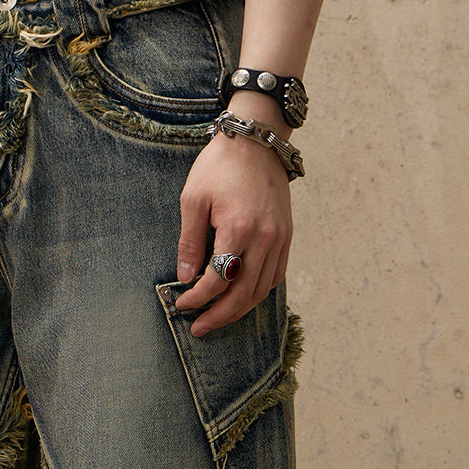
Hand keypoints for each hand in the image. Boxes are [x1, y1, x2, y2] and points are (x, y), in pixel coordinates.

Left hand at [174, 127, 292, 338]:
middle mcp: (264, 238)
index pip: (217, 279)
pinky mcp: (287, 235)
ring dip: (239, 310)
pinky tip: (241, 298)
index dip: (197, 298)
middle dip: (218, 315)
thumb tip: (186, 277)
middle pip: (243, 294)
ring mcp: (280, 238)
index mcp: (238, 228)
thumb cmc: (220, 165)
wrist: (256, 140)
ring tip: (218, 318)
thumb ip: (190, 242)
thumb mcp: (193, 199)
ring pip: (262, 290)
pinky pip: (276, 276)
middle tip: (199, 327)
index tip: (181, 304)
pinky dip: (258, 292)